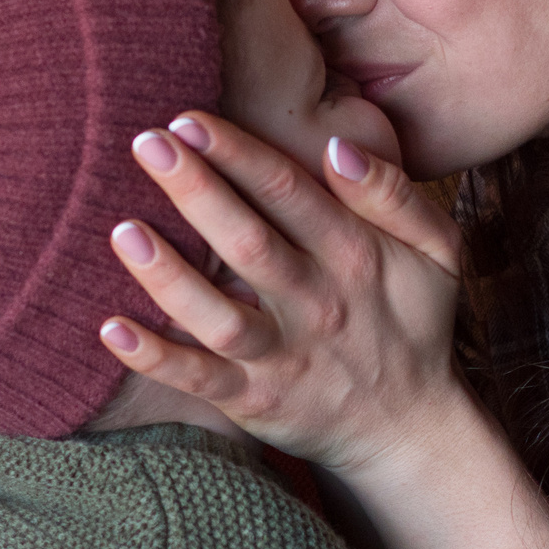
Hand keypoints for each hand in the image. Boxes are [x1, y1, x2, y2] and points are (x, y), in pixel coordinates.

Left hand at [100, 113, 468, 475]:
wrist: (410, 429)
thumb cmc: (414, 323)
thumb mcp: (437, 251)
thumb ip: (394, 193)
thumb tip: (337, 146)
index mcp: (354, 255)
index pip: (289, 192)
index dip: (237, 152)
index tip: (187, 119)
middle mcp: (316, 304)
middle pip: (247, 243)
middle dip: (194, 190)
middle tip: (143, 144)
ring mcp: (283, 358)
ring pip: (218, 317)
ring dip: (167, 275)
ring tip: (121, 231)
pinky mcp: (256, 402)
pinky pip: (200, 382)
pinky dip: (156, 359)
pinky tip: (110, 329)